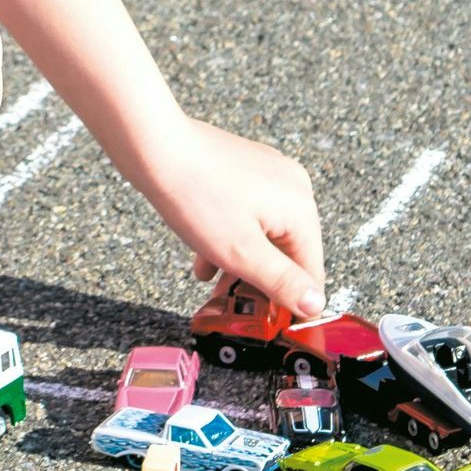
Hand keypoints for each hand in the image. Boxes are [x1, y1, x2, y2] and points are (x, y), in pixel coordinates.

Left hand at [125, 116, 328, 316]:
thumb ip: (281, 282)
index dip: (291, 302)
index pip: (311, 270)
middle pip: (288, 251)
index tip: (269, 324)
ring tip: (215, 288)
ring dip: (241, 264)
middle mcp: (292, 187)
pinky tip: (205, 259)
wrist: (155, 146)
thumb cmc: (196, 196)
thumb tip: (315, 306)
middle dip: (260, 282)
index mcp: (300, 208)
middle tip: (235, 308)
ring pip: (264, 234)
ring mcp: (269, 174)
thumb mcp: (241, 253)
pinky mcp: (245, 170)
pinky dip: (230, 239)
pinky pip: (247, 214)